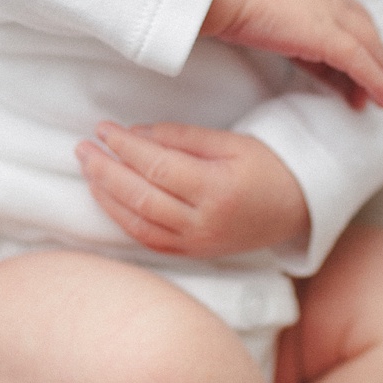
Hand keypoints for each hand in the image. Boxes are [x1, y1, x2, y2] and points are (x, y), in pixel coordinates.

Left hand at [75, 122, 309, 257]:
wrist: (299, 209)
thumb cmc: (269, 168)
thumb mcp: (232, 142)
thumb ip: (182, 138)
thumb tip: (135, 134)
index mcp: (217, 189)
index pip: (157, 166)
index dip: (125, 146)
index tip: (104, 128)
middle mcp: (203, 223)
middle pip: (140, 196)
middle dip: (105, 170)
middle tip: (83, 147)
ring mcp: (196, 244)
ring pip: (137, 223)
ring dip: (106, 195)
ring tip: (88, 169)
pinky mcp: (192, 254)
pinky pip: (147, 239)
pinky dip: (121, 218)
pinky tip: (106, 198)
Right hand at [201, 0, 382, 109]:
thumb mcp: (263, 6)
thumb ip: (280, 21)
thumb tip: (280, 37)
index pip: (345, 15)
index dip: (354, 40)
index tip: (351, 66)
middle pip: (364, 29)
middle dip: (372, 57)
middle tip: (371, 85)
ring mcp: (332, 14)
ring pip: (369, 46)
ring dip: (377, 73)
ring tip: (378, 98)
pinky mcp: (329, 37)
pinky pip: (361, 63)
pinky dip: (375, 81)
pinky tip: (380, 98)